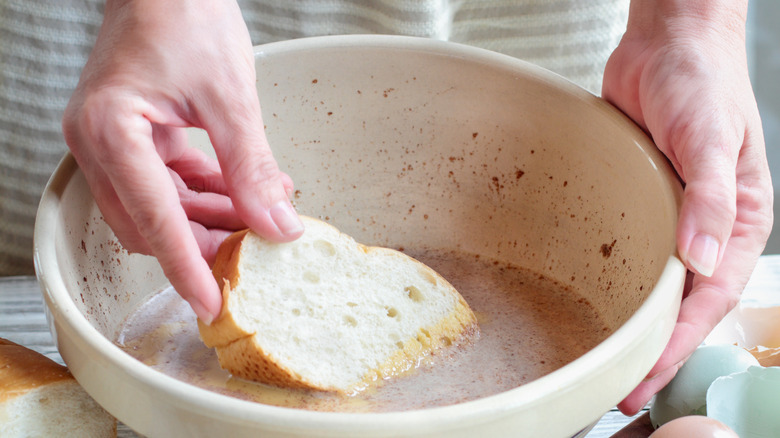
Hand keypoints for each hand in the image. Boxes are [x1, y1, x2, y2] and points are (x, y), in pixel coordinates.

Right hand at [62, 0, 303, 323]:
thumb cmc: (186, 13)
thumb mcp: (230, 95)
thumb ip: (252, 166)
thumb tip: (278, 224)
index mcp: (112, 130)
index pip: (154, 219)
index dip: (187, 267)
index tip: (211, 304)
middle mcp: (98, 142)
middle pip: (151, 223)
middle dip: (205, 244)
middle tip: (255, 253)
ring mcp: (110, 141)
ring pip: (159, 209)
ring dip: (209, 220)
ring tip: (260, 217)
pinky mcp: (130, 136)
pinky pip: (165, 184)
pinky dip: (204, 194)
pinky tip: (242, 194)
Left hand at [602, 0, 772, 413]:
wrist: (666, 44)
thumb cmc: (703, 82)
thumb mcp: (713, 140)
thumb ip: (712, 199)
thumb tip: (701, 261)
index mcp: (738, 223)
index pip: (709, 299)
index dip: (678, 343)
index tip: (647, 377)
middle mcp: (703, 228)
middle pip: (679, 303)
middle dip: (654, 348)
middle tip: (621, 389)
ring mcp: (666, 217)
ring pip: (651, 282)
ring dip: (632, 322)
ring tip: (604, 359)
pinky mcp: (635, 201)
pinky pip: (625, 249)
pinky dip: (613, 279)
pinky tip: (592, 299)